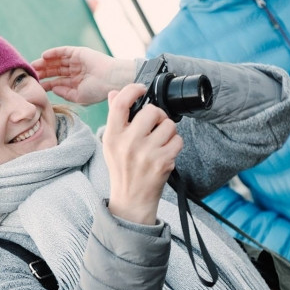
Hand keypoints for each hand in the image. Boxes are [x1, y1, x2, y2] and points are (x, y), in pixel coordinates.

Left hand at [32, 46, 137, 104]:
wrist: (112, 79)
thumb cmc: (98, 91)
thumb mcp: (79, 96)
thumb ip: (65, 93)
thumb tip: (53, 88)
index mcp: (75, 83)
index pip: (56, 82)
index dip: (45, 83)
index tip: (33, 86)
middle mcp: (75, 71)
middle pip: (55, 71)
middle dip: (43, 72)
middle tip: (29, 74)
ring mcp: (77, 61)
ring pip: (57, 61)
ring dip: (45, 62)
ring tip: (33, 65)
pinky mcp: (79, 52)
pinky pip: (63, 51)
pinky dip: (53, 53)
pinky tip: (44, 56)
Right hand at [103, 84, 182, 224]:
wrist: (131, 200)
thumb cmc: (122, 169)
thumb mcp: (111, 144)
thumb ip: (114, 117)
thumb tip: (114, 93)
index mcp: (112, 136)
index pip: (120, 104)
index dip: (132, 90)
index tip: (141, 89)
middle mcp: (128, 143)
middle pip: (151, 111)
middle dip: (157, 115)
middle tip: (155, 125)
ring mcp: (146, 153)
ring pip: (169, 124)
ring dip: (168, 130)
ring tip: (160, 141)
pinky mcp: (163, 162)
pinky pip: (178, 140)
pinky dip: (175, 144)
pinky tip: (166, 152)